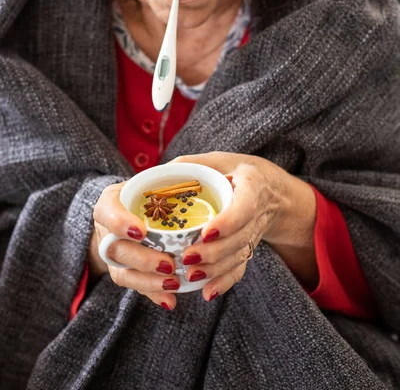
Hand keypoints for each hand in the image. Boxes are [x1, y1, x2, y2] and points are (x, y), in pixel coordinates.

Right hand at [89, 182, 181, 310]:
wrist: (129, 211)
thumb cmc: (147, 192)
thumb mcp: (151, 180)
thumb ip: (168, 179)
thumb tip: (195, 175)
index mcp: (111, 201)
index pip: (107, 211)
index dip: (121, 223)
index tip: (142, 231)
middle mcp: (106, 228)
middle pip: (116, 248)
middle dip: (143, 259)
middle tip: (169, 264)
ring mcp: (111, 252)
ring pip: (121, 272)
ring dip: (148, 281)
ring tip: (173, 284)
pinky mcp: (120, 270)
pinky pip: (132, 286)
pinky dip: (152, 294)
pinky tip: (170, 301)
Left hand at [171, 152, 317, 300]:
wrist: (271, 189)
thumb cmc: (236, 170)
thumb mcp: (217, 159)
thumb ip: (190, 165)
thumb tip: (153, 175)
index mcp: (253, 183)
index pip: (245, 206)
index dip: (228, 222)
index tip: (206, 233)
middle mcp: (258, 210)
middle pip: (240, 238)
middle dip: (214, 252)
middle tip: (187, 258)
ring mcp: (255, 232)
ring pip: (239, 255)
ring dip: (216, 270)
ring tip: (190, 275)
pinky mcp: (250, 247)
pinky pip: (241, 267)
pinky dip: (225, 282)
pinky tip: (207, 293)